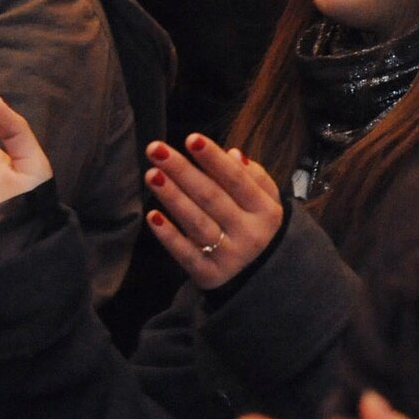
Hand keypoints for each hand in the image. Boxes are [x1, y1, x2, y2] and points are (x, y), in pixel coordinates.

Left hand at [142, 136, 283, 288]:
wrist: (263, 279)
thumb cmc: (256, 227)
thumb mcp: (266, 202)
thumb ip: (253, 176)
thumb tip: (233, 153)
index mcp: (266, 211)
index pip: (237, 180)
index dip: (214, 159)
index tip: (192, 138)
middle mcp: (250, 234)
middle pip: (212, 198)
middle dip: (183, 171)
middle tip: (156, 149)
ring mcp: (229, 257)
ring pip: (197, 223)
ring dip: (173, 198)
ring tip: (152, 175)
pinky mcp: (209, 275)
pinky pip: (186, 254)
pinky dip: (169, 236)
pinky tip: (152, 216)